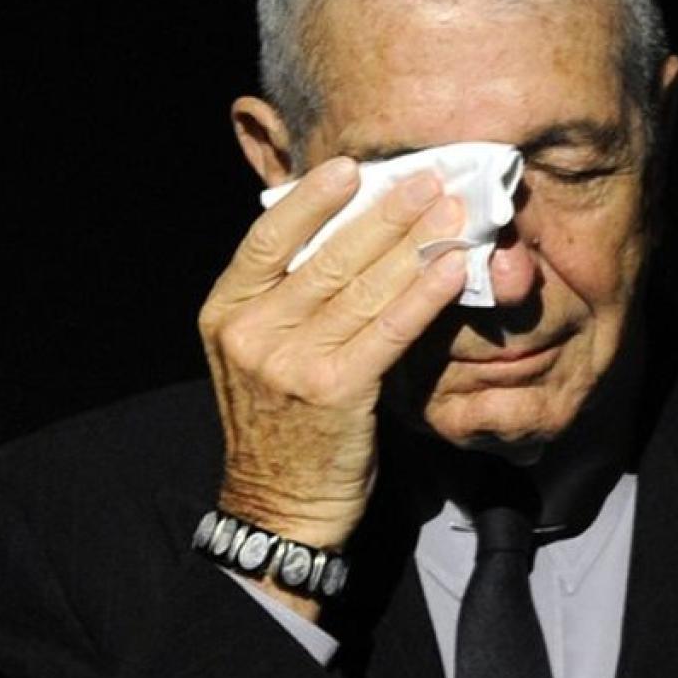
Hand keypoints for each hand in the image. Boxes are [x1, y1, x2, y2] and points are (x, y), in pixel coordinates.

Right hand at [197, 156, 467, 562]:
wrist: (280, 509)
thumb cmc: (282, 430)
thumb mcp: (260, 358)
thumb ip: (283, 303)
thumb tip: (338, 239)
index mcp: (225, 313)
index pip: (267, 238)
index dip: (312, 199)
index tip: (352, 168)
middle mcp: (252, 332)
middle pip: (325, 256)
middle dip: (383, 213)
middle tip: (427, 179)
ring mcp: (290, 361)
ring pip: (361, 287)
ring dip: (413, 243)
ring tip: (450, 212)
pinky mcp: (335, 391)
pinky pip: (388, 329)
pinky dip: (423, 293)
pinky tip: (452, 267)